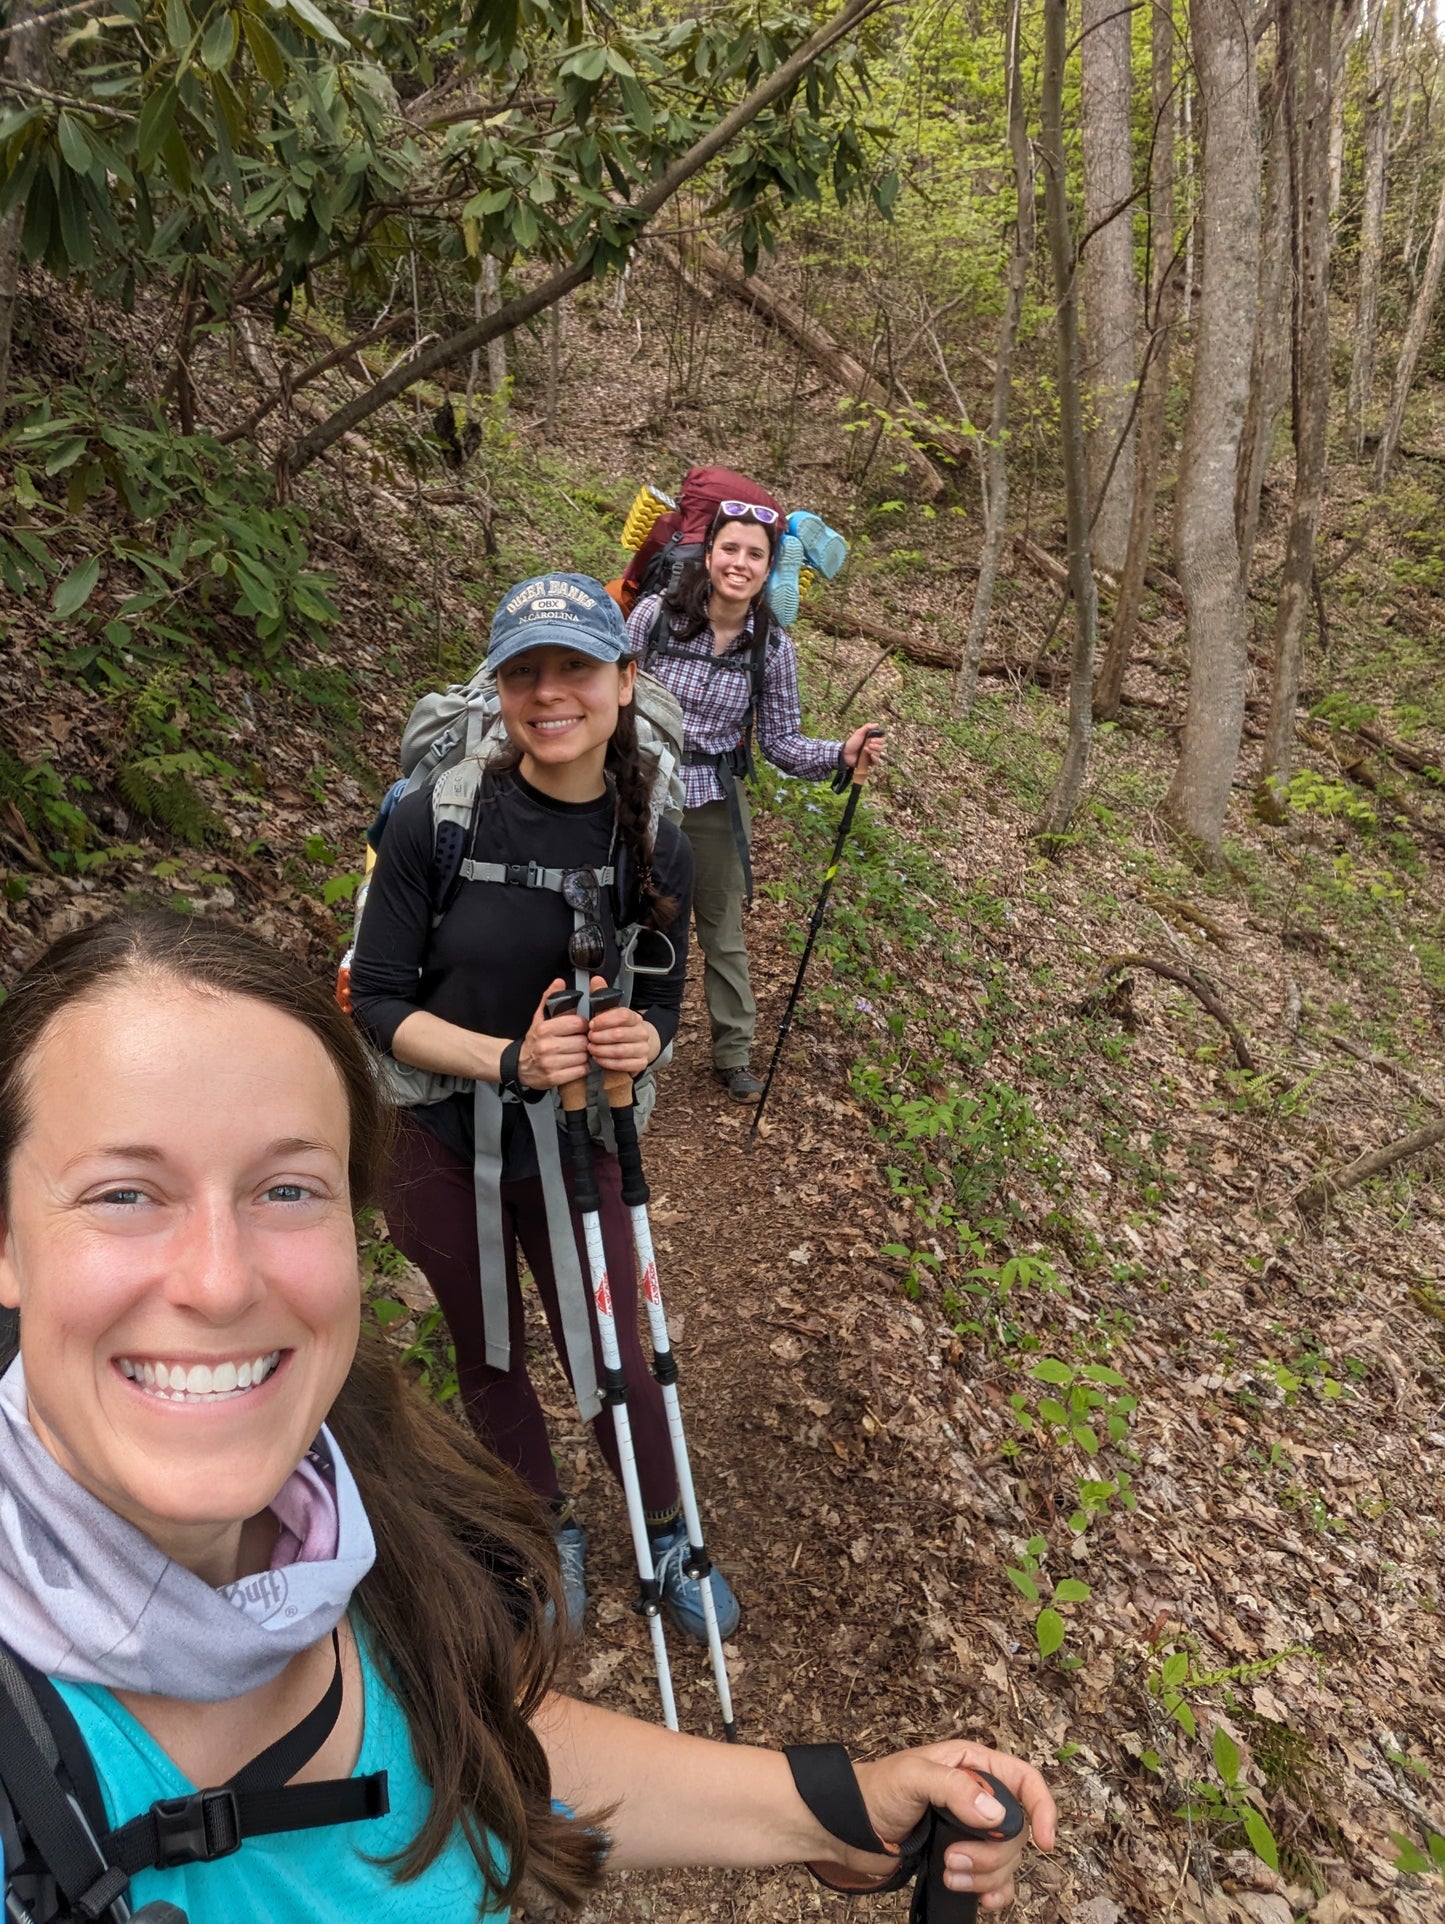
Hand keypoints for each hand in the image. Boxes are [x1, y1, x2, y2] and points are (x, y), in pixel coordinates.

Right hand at [516, 978, 591, 1089]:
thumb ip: (549, 999)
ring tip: (575, 1053)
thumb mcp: (539, 1018)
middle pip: (583, 1042)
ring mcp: (550, 1064)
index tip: (579, 1028)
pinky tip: (573, 1063)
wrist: (519, 1065)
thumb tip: (558, 982)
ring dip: (583, 1055)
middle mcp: (546, 1046)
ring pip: (583, 1057)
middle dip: (583, 1041)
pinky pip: (580, 1071)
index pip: (578, 1023)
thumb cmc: (534, 1041)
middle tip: (577, 1041)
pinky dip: (580, 1068)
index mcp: (544, 1029)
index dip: (582, 1025)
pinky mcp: (554, 1079)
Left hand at [585, 976, 656, 1078]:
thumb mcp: (608, 1012)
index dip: (605, 1020)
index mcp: (634, 1017)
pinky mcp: (641, 1063)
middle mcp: (642, 1032)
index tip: (592, 1024)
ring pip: (620, 1050)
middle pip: (620, 1034)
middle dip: (600, 1037)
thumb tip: (596, 979)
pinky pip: (623, 1064)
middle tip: (588, 1038)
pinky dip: (608, 1062)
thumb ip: (601, 996)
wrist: (633, 1046)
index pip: (623, 1015)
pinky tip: (599, 1058)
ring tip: (591, 1049)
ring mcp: (643, 1049)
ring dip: (602, 1050)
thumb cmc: (615, 1029)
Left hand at [822, 1743, 1054, 1911]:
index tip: (1043, 1841)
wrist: (849, 1829)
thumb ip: (954, 1788)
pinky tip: (981, 1901)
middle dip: (991, 1854)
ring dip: (984, 1876)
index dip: (1041, 1808)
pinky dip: (995, 1894)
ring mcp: (972, 1830)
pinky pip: (998, 1881)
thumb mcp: (912, 1777)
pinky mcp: (964, 1858)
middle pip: (1016, 1830)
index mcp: (972, 1765)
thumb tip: (996, 1815)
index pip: (1024, 1780)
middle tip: (952, 1859)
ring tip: (948, 1874)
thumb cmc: (875, 1791)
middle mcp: (978, 1796)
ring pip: (1007, 1860)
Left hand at [843, 724, 884, 774]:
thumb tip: (877, 724)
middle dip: (876, 745)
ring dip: (873, 751)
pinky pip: (877, 761)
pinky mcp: (870, 762)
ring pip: (879, 753)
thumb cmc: (852, 742)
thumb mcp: (859, 732)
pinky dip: (874, 758)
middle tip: (869, 744)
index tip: (872, 740)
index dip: (879, 740)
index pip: (882, 740)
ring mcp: (872, 755)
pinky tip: (870, 755)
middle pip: (882, 746)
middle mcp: (874, 747)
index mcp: (872, 740)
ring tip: (865, 749)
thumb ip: (867, 727)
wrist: (846, 753)